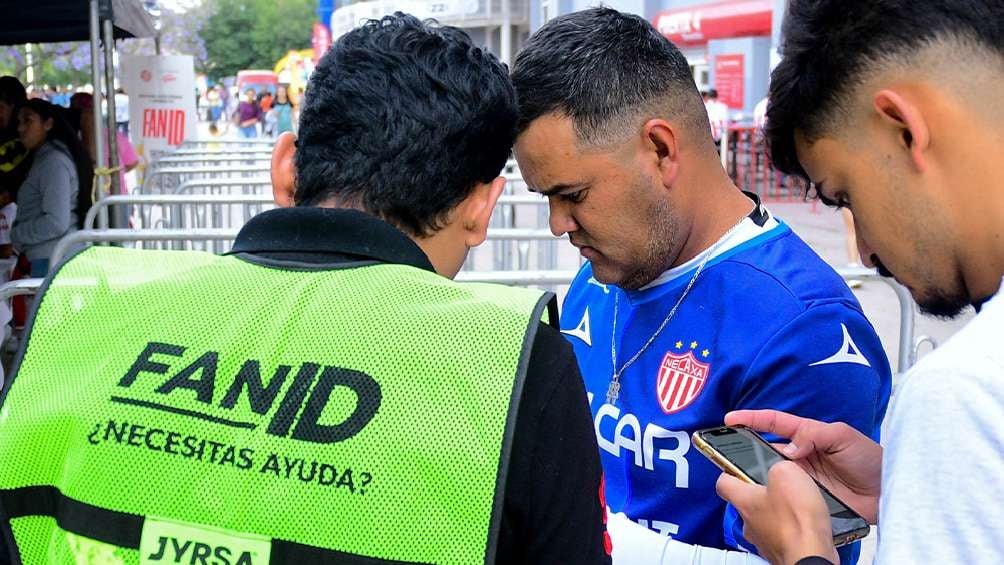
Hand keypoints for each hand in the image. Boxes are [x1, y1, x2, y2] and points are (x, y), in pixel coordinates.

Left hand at [717, 461, 837, 564]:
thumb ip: (776, 466)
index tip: (735, 467)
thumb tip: (779, 470)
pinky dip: (792, 528)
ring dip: (779, 512)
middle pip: (746, 503)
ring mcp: (763, 540)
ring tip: (798, 504)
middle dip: (762, 493)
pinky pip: (782, 535)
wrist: (812, 555)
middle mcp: (748, 522)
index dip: (729, 472)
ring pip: (765, 520)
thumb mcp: (787, 473)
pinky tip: (806, 522)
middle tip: (779, 485)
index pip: (724, 483)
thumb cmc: (797, 520)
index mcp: (743, 500)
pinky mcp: (780, 551)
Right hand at [725, 409, 881, 522]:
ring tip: (738, 476)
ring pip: (771, 474)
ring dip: (756, 475)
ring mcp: (801, 479)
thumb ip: (814, 435)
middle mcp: (799, 457)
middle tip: (726, 451)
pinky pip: (785, 497)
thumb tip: (787, 449)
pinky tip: (763, 498)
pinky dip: (773, 497)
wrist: (888, 492)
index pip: (774, 423)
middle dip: (744, 449)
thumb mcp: (844, 436)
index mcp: (807, 435)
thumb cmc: (870, 459)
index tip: (730, 418)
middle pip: (765, 450)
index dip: (752, 419)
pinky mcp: (806, 499)